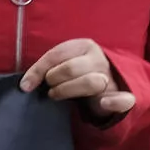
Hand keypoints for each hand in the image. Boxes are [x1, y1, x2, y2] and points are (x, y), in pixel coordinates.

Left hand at [20, 38, 134, 117]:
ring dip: (69, 90)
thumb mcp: (63, 63)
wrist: (111, 83)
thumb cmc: (78, 73)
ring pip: (91, 82)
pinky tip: (103, 103)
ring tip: (58, 95)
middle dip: (54, 80)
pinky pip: (124, 99)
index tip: (26, 86)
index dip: (38, 71)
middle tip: (49, 88)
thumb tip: (25, 85)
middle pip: (71, 68)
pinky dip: (114, 102)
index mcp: (84, 46)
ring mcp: (112, 77)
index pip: (57, 54)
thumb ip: (46, 68)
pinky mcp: (123, 96)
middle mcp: (99, 59)